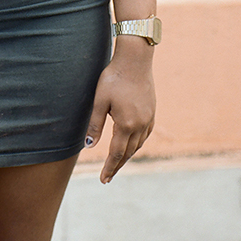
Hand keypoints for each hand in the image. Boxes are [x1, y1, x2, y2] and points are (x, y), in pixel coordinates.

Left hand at [84, 39, 155, 183]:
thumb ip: (95, 124)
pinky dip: (137, 144)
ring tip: (117, 162)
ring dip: (127, 155)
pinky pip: (145, 135)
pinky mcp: (152, 112)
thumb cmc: (114, 77)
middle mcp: (140, 125)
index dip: (109, 168)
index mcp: (126, 124)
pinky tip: (131, 144)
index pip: (116, 154)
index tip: (103, 180)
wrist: (135, 60)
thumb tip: (89, 146)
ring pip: (138, 145)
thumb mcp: (100, 100)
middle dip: (117, 165)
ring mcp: (149, 119)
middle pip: (128, 152)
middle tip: (108, 177)